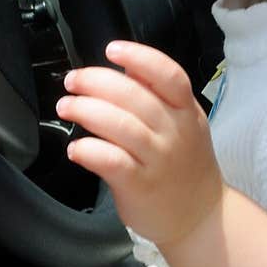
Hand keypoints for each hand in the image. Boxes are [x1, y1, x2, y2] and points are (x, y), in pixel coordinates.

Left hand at [56, 40, 222, 249]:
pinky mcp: (140, 185)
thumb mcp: (185, 124)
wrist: (199, 217)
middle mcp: (175, 132)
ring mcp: (158, 160)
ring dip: (86, 111)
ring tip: (66, 107)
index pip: (168, 75)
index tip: (112, 50)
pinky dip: (90, 150)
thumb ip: (159, 97)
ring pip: (121, 126)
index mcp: (186, 111)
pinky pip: (112, 162)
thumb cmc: (184, 166)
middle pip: (134, 96)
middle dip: (96, 82)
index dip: (139, 58)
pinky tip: (75, 148)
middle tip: (72, 81)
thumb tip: (127, 69)